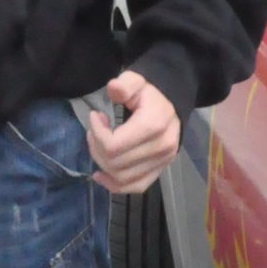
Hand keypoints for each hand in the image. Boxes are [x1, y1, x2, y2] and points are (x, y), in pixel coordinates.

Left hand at [85, 72, 180, 196]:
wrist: (172, 103)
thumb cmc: (149, 94)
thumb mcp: (136, 80)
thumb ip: (125, 84)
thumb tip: (114, 89)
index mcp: (153, 125)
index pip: (113, 145)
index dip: (97, 134)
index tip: (95, 117)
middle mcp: (160, 148)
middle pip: (115, 163)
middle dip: (96, 147)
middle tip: (95, 130)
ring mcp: (162, 163)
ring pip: (121, 178)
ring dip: (102, 163)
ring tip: (100, 144)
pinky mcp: (160, 170)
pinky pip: (135, 187)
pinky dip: (115, 185)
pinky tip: (101, 175)